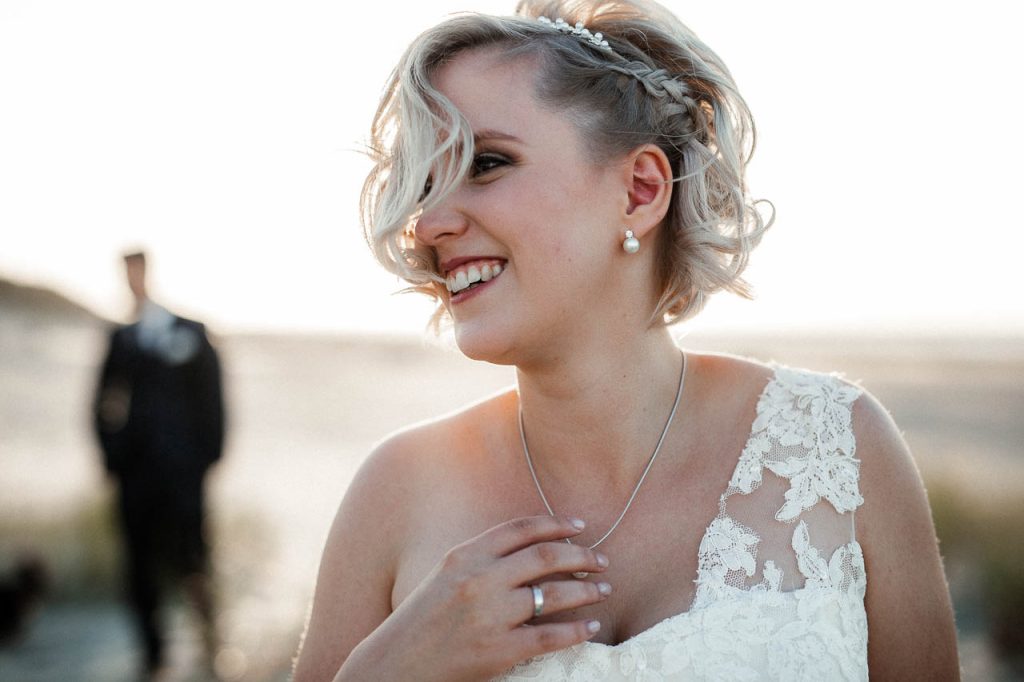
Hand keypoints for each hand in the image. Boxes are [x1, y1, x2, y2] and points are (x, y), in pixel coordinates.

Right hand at [341, 515, 609, 681]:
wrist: (396, 664)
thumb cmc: (422, 620)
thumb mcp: (446, 576)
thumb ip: (482, 559)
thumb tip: (534, 547)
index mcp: (465, 556)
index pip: (520, 529)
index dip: (556, 524)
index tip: (580, 527)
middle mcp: (479, 580)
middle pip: (544, 557)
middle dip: (581, 556)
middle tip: (602, 561)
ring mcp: (490, 616)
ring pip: (553, 594)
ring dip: (585, 590)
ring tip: (603, 590)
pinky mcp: (498, 651)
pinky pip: (549, 636)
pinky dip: (576, 630)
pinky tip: (591, 627)